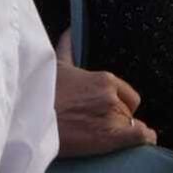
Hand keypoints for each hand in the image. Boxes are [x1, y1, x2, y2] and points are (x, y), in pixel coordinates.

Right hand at [53, 30, 157, 156]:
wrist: (28, 115)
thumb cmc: (42, 90)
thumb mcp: (58, 65)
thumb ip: (68, 48)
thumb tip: (70, 31)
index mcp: (104, 80)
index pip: (128, 96)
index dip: (118, 105)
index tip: (105, 113)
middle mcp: (111, 97)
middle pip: (127, 113)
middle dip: (116, 119)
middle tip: (96, 126)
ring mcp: (111, 116)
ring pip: (129, 127)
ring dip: (120, 132)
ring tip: (100, 138)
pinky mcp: (108, 136)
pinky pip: (139, 136)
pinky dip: (144, 139)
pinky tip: (143, 141)